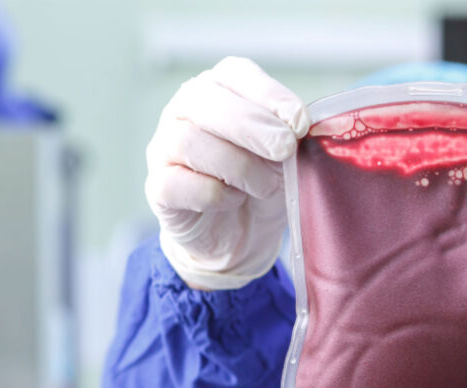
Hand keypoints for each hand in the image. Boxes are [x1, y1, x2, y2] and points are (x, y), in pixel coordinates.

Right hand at [145, 57, 309, 289]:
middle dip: (253, 127)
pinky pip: (178, 184)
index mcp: (219, 90)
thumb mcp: (285, 157)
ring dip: (239, 166)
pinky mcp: (158, 187)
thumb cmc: (261, 183)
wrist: (237, 235)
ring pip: (191, 143)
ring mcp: (164, 147)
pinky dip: (214, 194)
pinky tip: (234, 200)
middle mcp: (184, 110)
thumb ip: (292, 137)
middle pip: (206, 102)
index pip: (236, 74)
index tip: (301, 123)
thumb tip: (308, 129)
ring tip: (266, 186)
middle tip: (285, 150)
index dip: (269, 96)